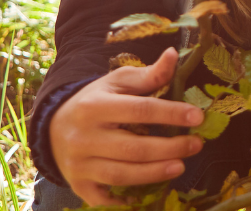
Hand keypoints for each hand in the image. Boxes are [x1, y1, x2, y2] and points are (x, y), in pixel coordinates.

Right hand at [50, 47, 204, 206]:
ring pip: (120, 174)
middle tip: (196, 144)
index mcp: (94, 106)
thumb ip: (147, 74)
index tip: (197, 117)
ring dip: (154, 173)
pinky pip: (103, 198)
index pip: (139, 110)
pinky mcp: (77, 184)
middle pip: (132, 147)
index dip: (171, 114)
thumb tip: (172, 55)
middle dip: (169, 148)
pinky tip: (148, 194)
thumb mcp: (117, 82)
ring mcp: (78, 164)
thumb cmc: (95, 100)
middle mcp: (83, 137)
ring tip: (180, 166)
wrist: (53, 126)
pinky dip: (124, 200)